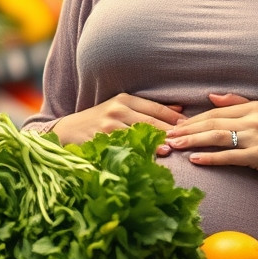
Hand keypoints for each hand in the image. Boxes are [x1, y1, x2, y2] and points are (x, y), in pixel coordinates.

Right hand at [50, 94, 185, 154]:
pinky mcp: (99, 141)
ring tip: (170, 149)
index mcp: (124, 99)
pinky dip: (135, 153)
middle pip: (149, 121)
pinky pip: (121, 148)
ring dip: (154, 143)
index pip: (155, 108)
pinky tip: (146, 159)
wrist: (67, 130)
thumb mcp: (121, 107)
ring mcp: (107, 126)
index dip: (174, 117)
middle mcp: (117, 110)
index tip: (190, 126)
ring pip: (136, 135)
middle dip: (168, 131)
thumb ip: (149, 108)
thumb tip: (180, 109)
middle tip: (186, 139)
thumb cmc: (99, 119)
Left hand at [165, 93, 257, 189]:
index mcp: (254, 106)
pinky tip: (195, 159)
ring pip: (217, 137)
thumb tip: (211, 97)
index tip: (174, 124)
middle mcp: (254, 119)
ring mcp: (257, 137)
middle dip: (186, 128)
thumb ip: (239, 103)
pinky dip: (210, 157)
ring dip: (192, 140)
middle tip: (165, 134)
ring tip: (174, 145)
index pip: (216, 111)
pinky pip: (229, 156)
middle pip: (212, 122)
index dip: (193, 118)